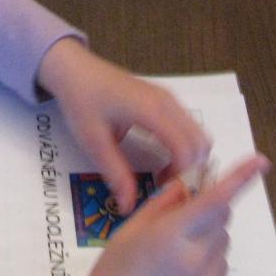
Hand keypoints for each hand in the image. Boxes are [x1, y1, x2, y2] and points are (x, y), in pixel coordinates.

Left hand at [37, 39, 209, 213]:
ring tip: (164, 177)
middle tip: (167, 189)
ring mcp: (168, 98)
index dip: (182, 176)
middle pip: (201, 142)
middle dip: (192, 170)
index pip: (186, 149)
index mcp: (151, 111)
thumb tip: (129, 206)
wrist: (75, 69)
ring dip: (190, 159)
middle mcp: (167, 102)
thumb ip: (115, 173)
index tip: (164, 193)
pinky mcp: (164, 99)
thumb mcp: (93, 141)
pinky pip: (188, 126)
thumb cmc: (82, 102)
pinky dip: (185, 147)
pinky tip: (163, 160)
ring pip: (198, 134)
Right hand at [53, 155, 270, 275]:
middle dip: (208, 213)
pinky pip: (219, 275)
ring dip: (207, 241)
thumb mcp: (128, 232)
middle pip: (221, 222)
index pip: (215, 199)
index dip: (241, 177)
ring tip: (173, 258)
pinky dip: (206, 267)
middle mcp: (194, 260)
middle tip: (180, 221)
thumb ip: (162, 204)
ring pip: (222, 248)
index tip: (261, 161)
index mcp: (171, 235)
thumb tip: (187, 185)